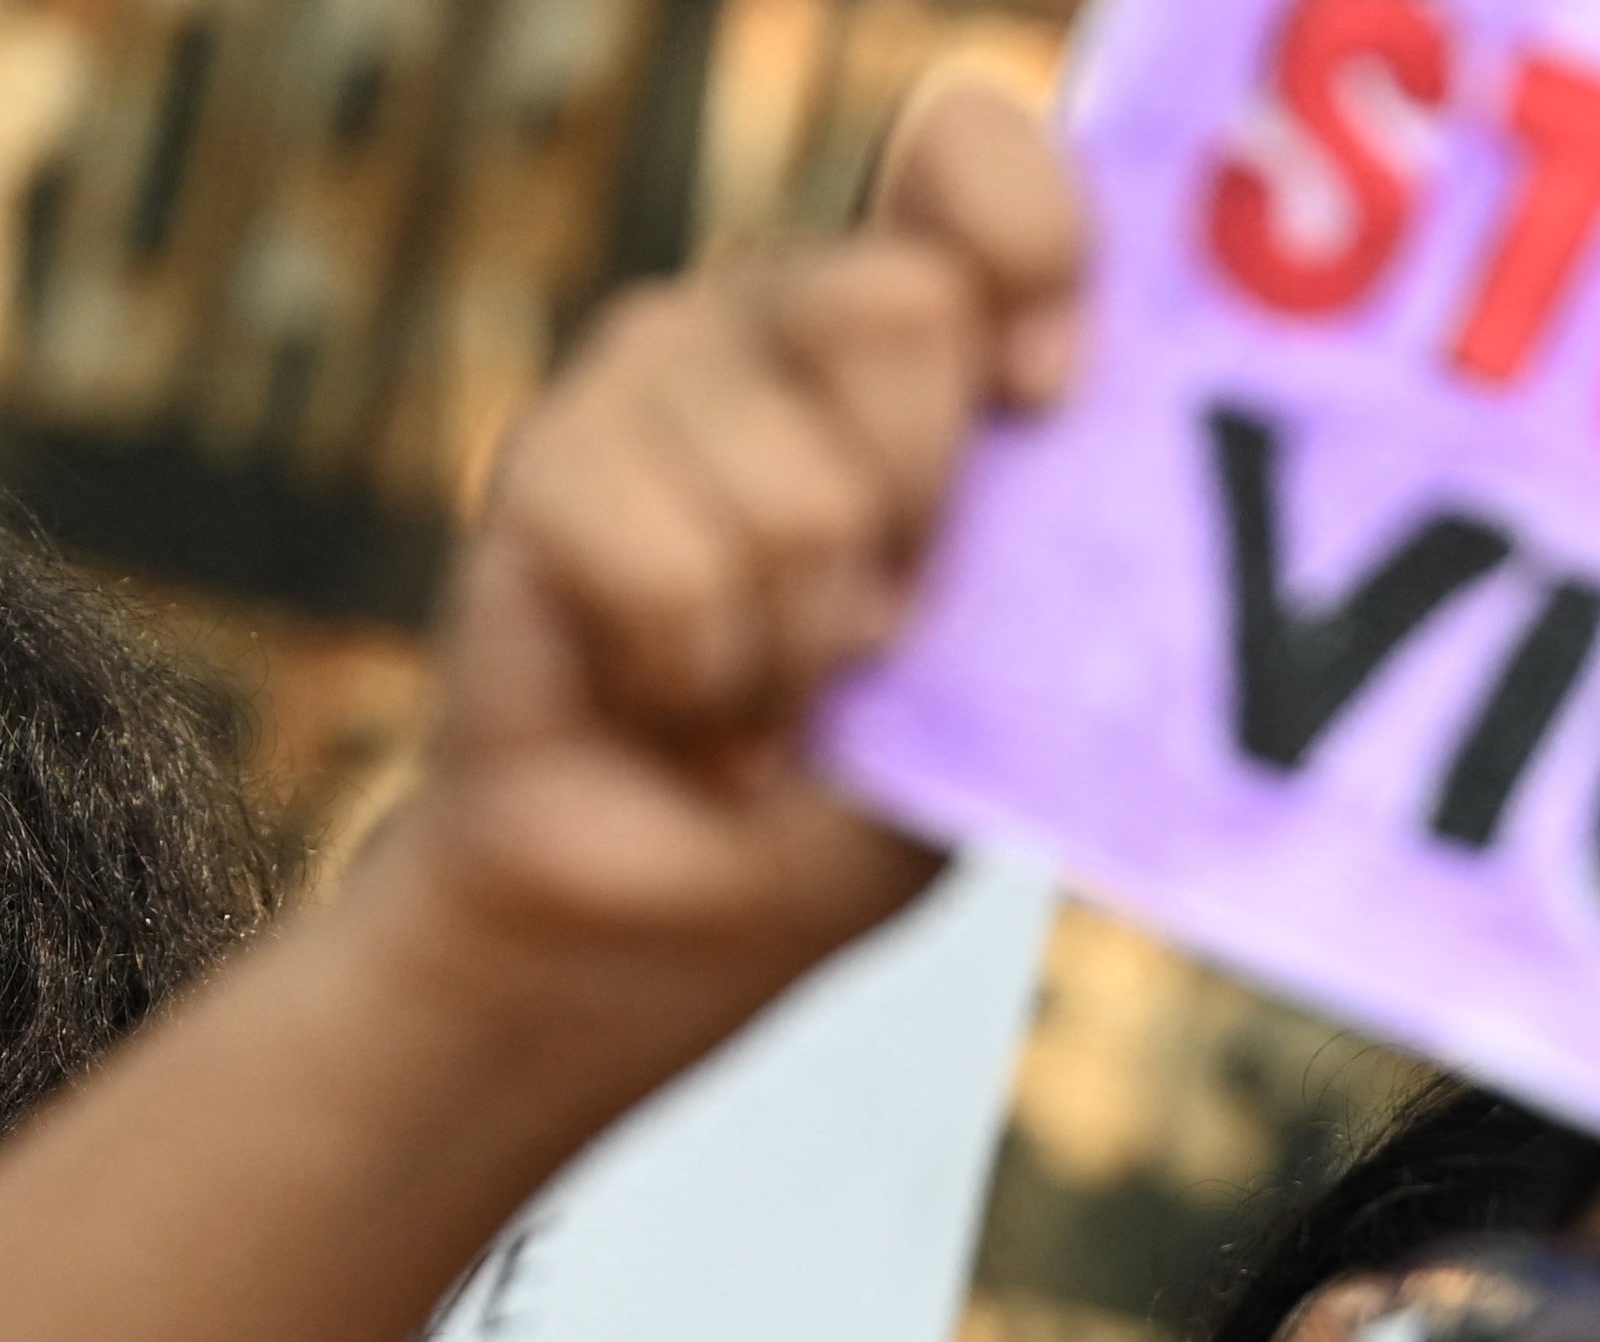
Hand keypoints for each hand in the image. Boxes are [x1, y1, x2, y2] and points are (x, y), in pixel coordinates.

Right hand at [373, 82, 1087, 1039]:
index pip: (976, 158)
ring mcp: (651, 375)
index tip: (1044, 400)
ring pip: (800, 489)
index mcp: (914, 333)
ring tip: (761, 697)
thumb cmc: (841, 796)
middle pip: (907, 310)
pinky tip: (676, 714)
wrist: (666, 924)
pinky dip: (694, 688)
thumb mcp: (994, 674)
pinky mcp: (546, 463)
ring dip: (800, 656)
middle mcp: (777, 318)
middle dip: (915, 527)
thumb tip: (1053, 392)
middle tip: (867, 635)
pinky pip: (673, 569)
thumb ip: (1040, 532)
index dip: (1030, 247)